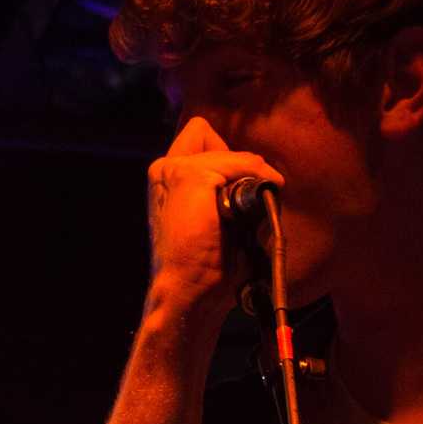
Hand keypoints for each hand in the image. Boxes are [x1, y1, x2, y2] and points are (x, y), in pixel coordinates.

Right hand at [144, 114, 282, 326]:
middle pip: (206, 134)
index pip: (196, 137)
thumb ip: (220, 189)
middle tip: (240, 201)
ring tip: (248, 210)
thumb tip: (260, 174)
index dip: (220, 156)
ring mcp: (174, 170)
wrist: (187, 289)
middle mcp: (162, 170)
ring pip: (229, 152)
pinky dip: (256, 179)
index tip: (234, 186)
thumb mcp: (210, 218)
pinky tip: (255, 204)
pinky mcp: (190, 176)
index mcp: (164, 180)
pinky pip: (240, 163)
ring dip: (250, 174)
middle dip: (234, 163)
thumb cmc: (203, 265)